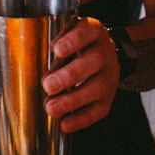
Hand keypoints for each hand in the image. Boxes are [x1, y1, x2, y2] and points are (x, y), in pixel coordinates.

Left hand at [42, 17, 118, 131]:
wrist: (103, 56)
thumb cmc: (78, 47)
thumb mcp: (67, 39)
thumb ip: (56, 53)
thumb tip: (44, 74)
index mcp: (94, 31)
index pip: (87, 30)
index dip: (73, 40)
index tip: (56, 49)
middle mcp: (105, 51)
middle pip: (94, 61)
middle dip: (70, 75)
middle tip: (48, 85)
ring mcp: (110, 74)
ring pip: (98, 88)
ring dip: (72, 100)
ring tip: (51, 108)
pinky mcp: (110, 96)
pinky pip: (99, 109)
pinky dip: (81, 119)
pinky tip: (65, 124)